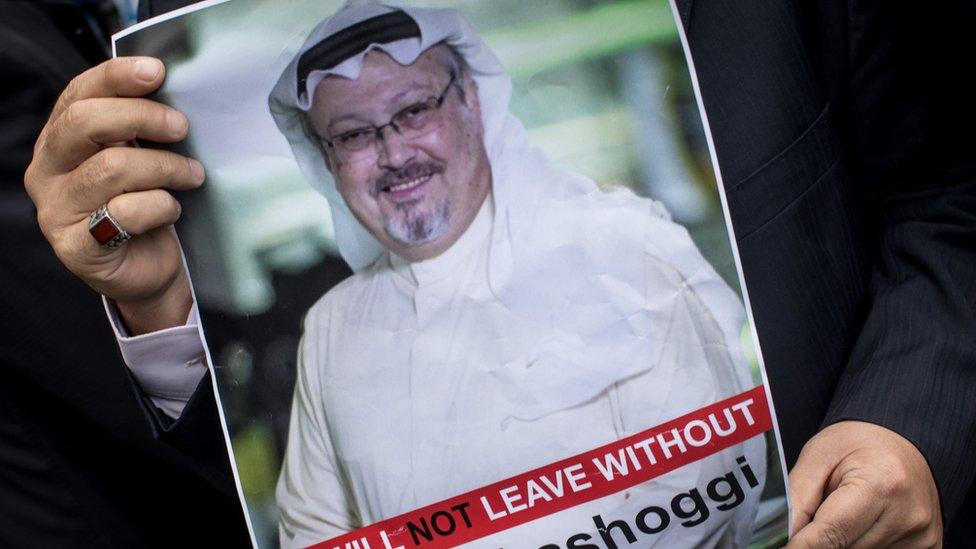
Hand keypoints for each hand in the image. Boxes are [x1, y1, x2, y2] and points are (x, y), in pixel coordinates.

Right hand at [24, 57, 201, 334]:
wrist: (150, 268)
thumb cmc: (146, 204)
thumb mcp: (140, 157)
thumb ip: (139, 127)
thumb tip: (169, 87)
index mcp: (59, 140)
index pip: (77, 95)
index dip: (115, 77)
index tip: (157, 71)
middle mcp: (47, 171)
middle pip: (85, 124)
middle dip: (142, 117)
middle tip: (181, 127)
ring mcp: (56, 211)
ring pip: (111, 168)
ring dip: (164, 167)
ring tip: (191, 174)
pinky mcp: (76, 248)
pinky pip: (124, 214)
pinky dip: (160, 206)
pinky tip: (173, 209)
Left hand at [787, 420, 941, 547]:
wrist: (903, 443)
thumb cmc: (858, 445)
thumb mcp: (817, 457)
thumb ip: (797, 498)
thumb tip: (783, 536)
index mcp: (882, 483)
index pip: (831, 532)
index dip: (801, 545)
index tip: (783, 548)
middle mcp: (908, 515)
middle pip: (843, 547)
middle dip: (820, 538)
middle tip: (820, 509)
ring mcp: (922, 536)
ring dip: (841, 541)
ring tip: (844, 510)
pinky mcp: (929, 546)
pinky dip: (860, 543)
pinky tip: (861, 522)